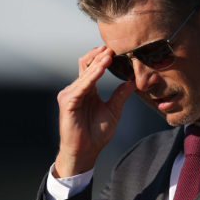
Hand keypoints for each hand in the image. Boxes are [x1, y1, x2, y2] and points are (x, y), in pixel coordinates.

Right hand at [54, 46, 135, 176]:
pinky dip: (91, 76)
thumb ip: (120, 95)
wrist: (85, 152)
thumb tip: (132, 82)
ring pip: (83, 73)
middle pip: (85, 65)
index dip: (102, 58)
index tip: (115, 50)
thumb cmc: (96, 133)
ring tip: (109, 54)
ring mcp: (70, 95)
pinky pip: (81, 86)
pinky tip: (101, 69)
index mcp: (87, 90)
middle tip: (112, 47)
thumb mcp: (113, 111)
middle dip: (99, 56)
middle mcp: (77, 89)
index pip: (91, 67)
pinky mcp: (67, 102)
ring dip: (97, 63)